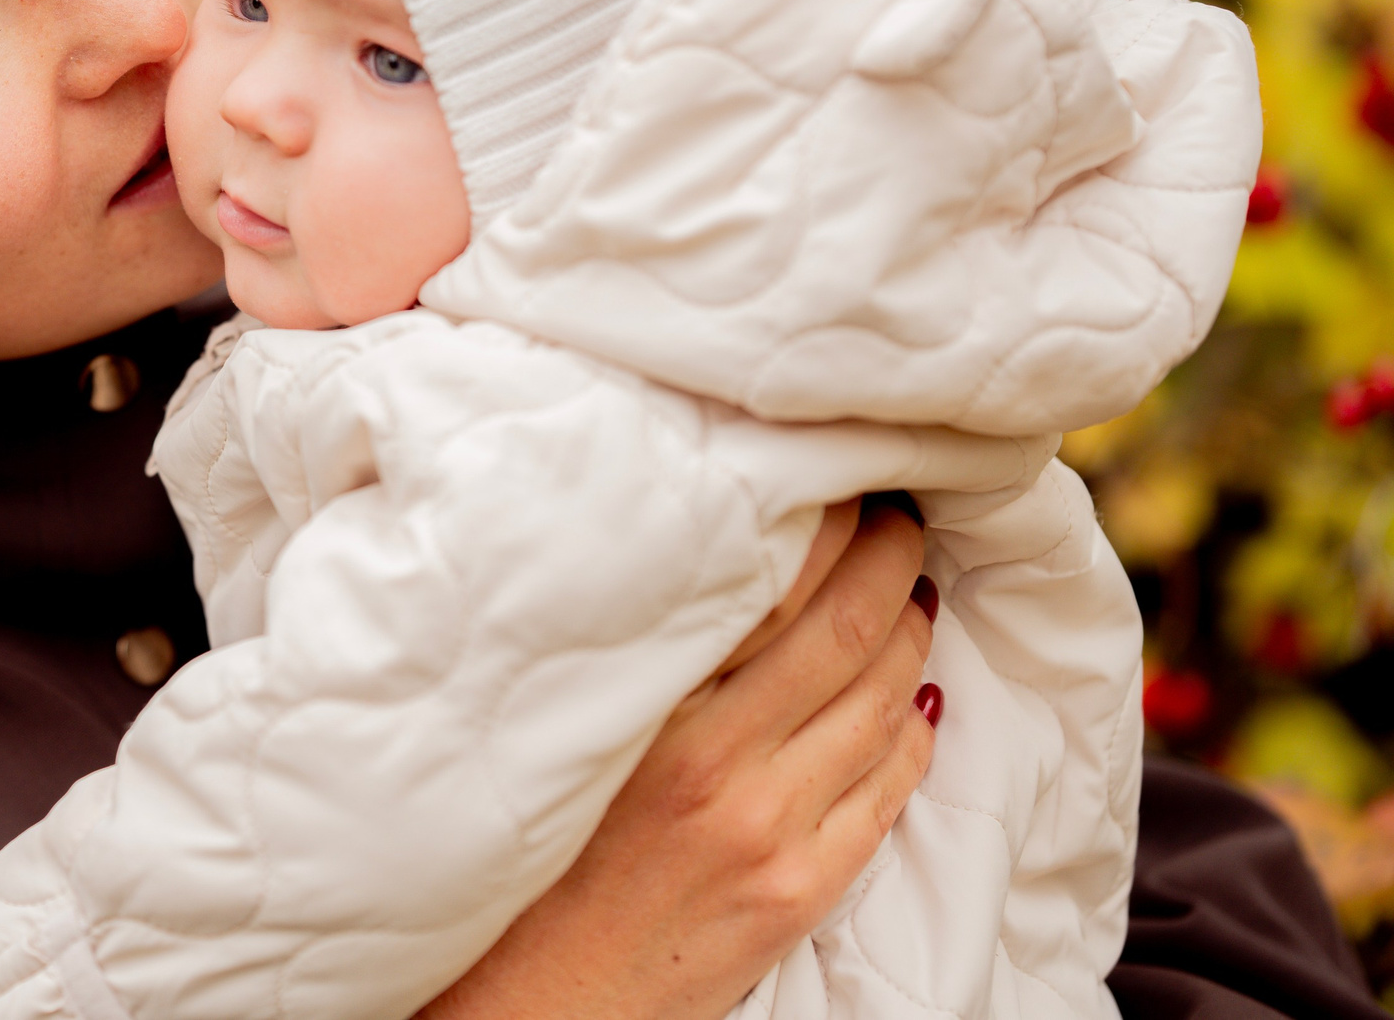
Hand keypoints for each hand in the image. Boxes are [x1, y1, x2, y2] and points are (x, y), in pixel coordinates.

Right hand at [422, 497, 938, 1019]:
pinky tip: (917, 693)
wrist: (535, 998)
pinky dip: (913, 726)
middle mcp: (712, 758)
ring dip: (910, 627)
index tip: (833, 476)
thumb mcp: (565, 726)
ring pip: (880, 697)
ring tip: (913, 585)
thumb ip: (633, 651)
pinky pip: (887, 786)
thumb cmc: (527, 853)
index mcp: (644, 705)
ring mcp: (767, 826)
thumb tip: (708, 559)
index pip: (764, 580)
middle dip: (889, 553)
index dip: (819, 518)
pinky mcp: (800, 887)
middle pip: (842, 625)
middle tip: (900, 511)